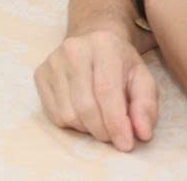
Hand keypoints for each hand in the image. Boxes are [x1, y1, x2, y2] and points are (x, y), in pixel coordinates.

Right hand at [34, 22, 160, 151]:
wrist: (93, 43)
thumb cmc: (121, 66)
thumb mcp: (143, 80)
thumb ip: (146, 106)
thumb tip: (142, 133)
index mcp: (104, 45)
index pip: (106, 91)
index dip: (116, 123)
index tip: (126, 144)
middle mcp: (74, 49)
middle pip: (86, 106)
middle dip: (103, 131)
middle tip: (114, 136)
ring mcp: (53, 61)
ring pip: (69, 114)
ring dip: (88, 129)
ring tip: (100, 120)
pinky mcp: (40, 74)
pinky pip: (54, 115)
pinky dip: (72, 124)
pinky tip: (83, 114)